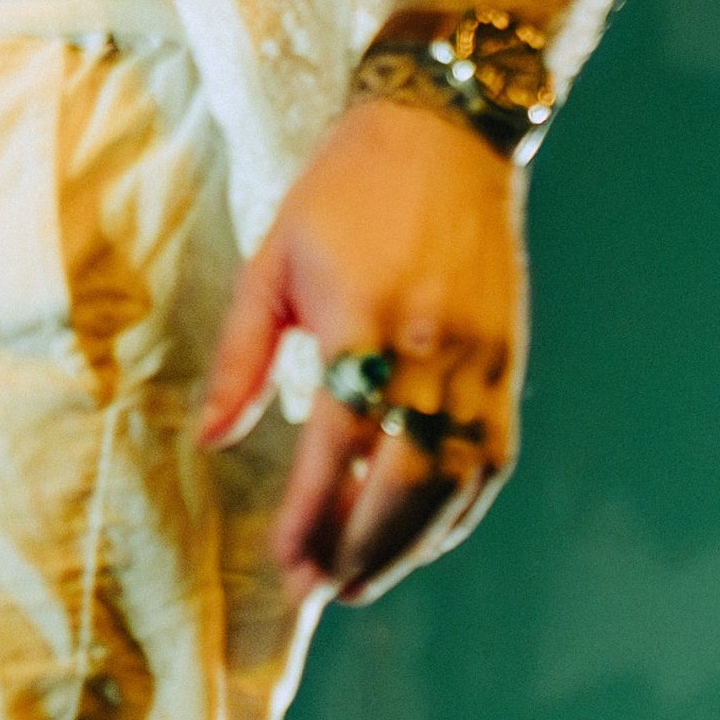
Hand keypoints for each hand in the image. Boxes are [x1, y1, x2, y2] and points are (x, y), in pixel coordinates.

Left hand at [200, 95, 525, 604]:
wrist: (444, 129)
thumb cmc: (342, 189)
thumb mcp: (273, 259)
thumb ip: (240, 355)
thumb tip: (210, 439)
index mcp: (365, 321)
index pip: (334, 447)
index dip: (309, 517)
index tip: (285, 567)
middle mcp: (431, 349)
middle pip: (403, 482)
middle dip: (361, 549)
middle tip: (324, 590)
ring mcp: (480, 358)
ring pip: (453, 482)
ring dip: (411, 544)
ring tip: (366, 579)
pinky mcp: (509, 358)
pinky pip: (491, 456)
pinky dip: (462, 509)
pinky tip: (427, 535)